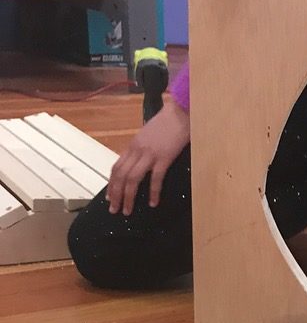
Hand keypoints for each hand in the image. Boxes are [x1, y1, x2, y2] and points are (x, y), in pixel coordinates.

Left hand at [107, 100, 189, 215]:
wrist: (180, 111)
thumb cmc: (168, 122)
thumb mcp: (149, 135)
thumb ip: (143, 148)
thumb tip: (140, 161)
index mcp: (133, 145)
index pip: (116, 167)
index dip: (112, 184)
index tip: (110, 197)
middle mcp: (137, 150)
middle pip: (120, 175)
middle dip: (115, 194)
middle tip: (114, 210)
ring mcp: (149, 154)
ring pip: (132, 179)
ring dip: (128, 197)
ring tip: (127, 211)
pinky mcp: (163, 157)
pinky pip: (155, 178)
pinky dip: (152, 192)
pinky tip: (152, 203)